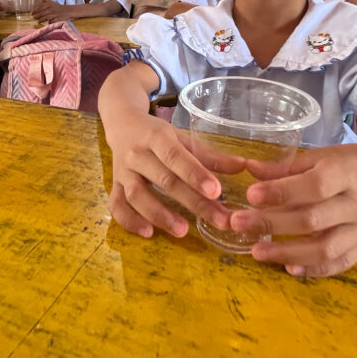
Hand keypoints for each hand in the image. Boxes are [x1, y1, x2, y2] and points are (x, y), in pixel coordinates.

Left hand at [32, 0, 65, 22]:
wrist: (68, 11)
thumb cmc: (58, 7)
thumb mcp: (52, 2)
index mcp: (50, 5)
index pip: (41, 7)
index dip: (35, 10)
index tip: (31, 13)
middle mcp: (52, 9)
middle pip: (42, 13)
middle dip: (37, 16)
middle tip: (33, 18)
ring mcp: (54, 15)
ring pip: (46, 18)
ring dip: (41, 20)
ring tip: (38, 21)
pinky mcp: (57, 19)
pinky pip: (51, 22)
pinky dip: (48, 23)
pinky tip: (46, 24)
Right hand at [106, 114, 237, 238]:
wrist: (122, 124)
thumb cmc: (157, 134)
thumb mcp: (182, 137)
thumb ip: (209, 155)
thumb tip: (242, 166)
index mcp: (157, 137)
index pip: (176, 157)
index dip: (195, 174)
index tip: (216, 192)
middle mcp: (137, 154)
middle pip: (164, 180)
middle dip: (193, 202)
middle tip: (218, 220)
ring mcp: (123, 171)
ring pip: (137, 195)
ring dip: (160, 214)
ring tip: (183, 231)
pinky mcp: (113, 185)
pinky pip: (117, 206)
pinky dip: (130, 221)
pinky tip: (148, 233)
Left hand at [229, 144, 356, 276]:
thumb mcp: (325, 155)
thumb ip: (288, 166)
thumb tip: (250, 170)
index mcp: (346, 173)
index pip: (312, 186)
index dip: (280, 192)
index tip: (250, 194)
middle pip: (312, 219)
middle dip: (271, 224)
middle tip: (238, 224)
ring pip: (326, 248)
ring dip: (288, 253)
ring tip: (257, 252)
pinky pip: (342, 262)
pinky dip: (316, 269)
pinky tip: (291, 268)